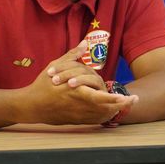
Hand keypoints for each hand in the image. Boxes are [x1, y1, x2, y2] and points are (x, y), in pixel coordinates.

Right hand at [19, 42, 137, 124]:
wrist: (31, 105)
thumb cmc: (42, 84)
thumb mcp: (55, 65)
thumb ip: (72, 55)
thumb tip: (85, 43)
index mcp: (74, 91)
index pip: (98, 97)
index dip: (113, 99)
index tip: (125, 97)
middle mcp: (78, 105)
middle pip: (104, 108)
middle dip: (121, 105)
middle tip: (134, 100)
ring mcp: (77, 115)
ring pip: (100, 116)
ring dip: (115, 110)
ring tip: (127, 104)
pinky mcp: (75, 120)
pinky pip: (93, 120)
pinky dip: (104, 116)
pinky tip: (112, 111)